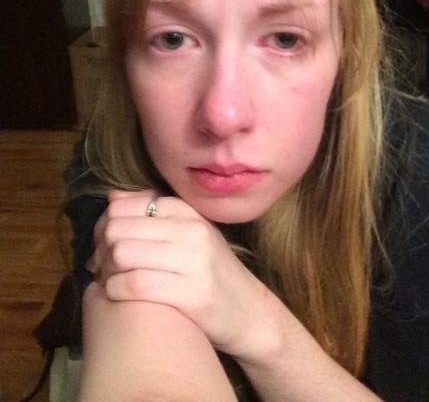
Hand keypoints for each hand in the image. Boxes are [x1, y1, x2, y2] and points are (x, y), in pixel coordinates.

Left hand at [87, 189, 272, 358]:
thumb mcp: (189, 233)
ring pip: (123, 254)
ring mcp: (193, 261)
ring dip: (106, 271)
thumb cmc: (211, 272)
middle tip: (100, 265)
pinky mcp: (191, 294)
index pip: (126, 205)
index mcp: (187, 212)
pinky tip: (118, 295)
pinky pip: (135, 285)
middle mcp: (191, 231)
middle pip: (119, 228)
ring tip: (108, 280)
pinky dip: (115, 290)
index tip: (103, 244)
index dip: (104, 224)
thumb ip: (152, 212)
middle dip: (101, 249)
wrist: (249, 312)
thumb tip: (113, 197)